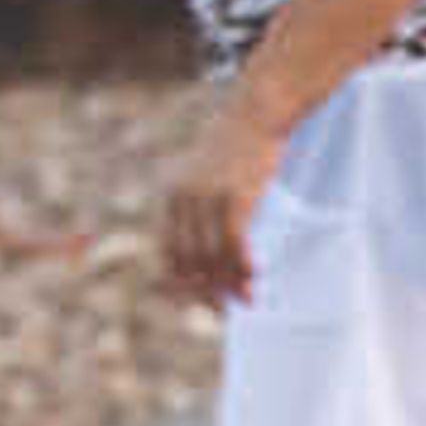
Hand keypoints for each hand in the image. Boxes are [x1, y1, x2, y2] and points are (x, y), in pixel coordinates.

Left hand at [158, 102, 284, 307]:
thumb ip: (204, 206)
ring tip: (247, 299)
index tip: (203, 301)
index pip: (169, 253)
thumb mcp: (210, 176)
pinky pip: (234, 243)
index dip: (183, 283)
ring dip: (230, 283)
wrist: (256, 114)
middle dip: (208, 290)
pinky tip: (254, 277)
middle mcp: (182, 198)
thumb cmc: (239, 146)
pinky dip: (243, 265)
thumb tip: (215, 245)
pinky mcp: (233, 197)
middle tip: (226, 310)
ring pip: (213, 256)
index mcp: (171, 195)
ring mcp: (207, 198)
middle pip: (190, 260)